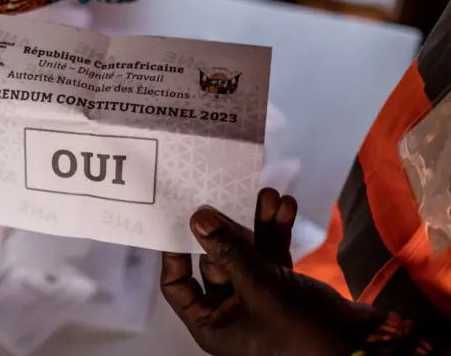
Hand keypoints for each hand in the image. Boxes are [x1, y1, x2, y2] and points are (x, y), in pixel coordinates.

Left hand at [161, 188, 380, 355]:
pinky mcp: (280, 285)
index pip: (177, 286)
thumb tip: (197, 218)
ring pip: (245, 254)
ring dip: (256, 225)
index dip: (175, 254)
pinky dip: (277, 233)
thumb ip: (229, 250)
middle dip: (227, 229)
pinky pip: (270, 255)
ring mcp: (255, 296)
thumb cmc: (299, 325)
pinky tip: (286, 206)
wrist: (359, 345)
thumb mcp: (260, 286)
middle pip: (214, 261)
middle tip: (227, 197)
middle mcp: (228, 309)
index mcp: (212, 322)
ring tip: (267, 194)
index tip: (179, 219)